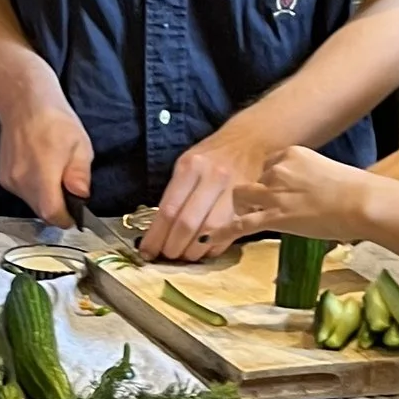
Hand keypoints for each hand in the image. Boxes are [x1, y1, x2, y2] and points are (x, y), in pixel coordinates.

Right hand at [0, 87, 95, 227]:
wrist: (24, 103)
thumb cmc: (54, 120)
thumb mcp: (80, 146)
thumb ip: (80, 176)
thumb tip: (81, 196)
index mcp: (42, 175)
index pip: (52, 214)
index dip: (66, 219)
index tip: (76, 217)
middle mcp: (21, 182)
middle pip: (41, 211)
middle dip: (58, 208)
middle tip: (70, 194)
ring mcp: (10, 180)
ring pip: (32, 203)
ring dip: (46, 198)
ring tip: (55, 176)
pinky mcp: (4, 177)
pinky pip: (23, 193)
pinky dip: (34, 189)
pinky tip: (40, 170)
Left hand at [144, 115, 287, 261]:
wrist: (251, 143)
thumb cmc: (212, 156)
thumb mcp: (187, 164)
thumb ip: (173, 194)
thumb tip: (157, 231)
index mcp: (191, 167)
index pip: (169, 209)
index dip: (156, 237)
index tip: (146, 252)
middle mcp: (213, 178)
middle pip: (188, 224)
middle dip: (173, 247)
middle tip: (167, 256)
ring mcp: (234, 193)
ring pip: (209, 233)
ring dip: (193, 251)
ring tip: (184, 255)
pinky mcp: (249, 205)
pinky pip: (228, 234)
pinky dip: (213, 248)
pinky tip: (204, 249)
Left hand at [221, 141, 369, 251]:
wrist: (361, 203)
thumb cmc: (356, 192)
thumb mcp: (329, 175)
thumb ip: (312, 181)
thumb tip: (313, 196)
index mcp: (293, 154)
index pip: (267, 165)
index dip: (267, 181)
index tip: (272, 192)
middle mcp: (278, 169)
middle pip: (251, 179)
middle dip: (251, 195)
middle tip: (257, 208)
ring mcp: (274, 193)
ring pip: (240, 197)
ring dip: (239, 209)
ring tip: (242, 220)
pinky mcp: (275, 216)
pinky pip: (241, 224)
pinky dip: (223, 231)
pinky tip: (210, 239)